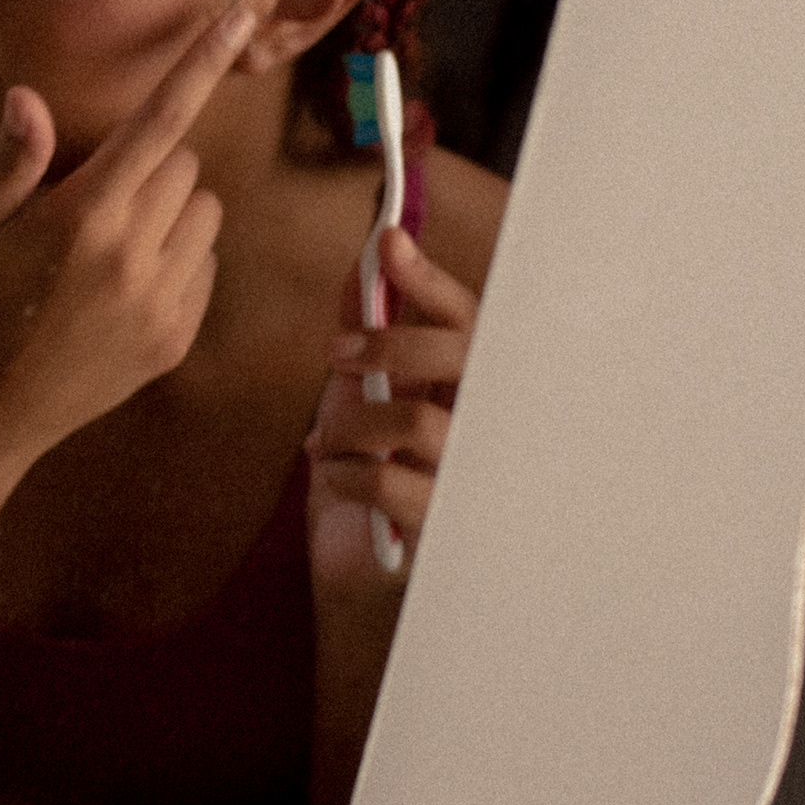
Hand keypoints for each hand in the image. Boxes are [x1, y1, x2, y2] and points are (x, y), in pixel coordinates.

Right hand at [0, 4, 251, 468]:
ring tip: (110, 244)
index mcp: (84, 215)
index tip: (240, 16)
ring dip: (171, 211)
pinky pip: (207, 267)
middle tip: (93, 200)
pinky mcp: (176, 339)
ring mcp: (162, 303)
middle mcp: (134, 256)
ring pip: (206, 213)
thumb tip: (29, 98)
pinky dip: (178, 262)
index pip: (159, 122)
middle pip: (185, 164)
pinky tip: (121, 288)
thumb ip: (13, 162)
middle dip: (150, 165)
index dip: (203, 63)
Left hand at [307, 222, 477, 597]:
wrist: (355, 561)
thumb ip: (364, 335)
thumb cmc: (366, 471)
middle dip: (391, 341)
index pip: (467, 319)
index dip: (429, 278)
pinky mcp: (443, 524)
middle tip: (336, 352)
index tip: (386, 243)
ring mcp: (469, 473)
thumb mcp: (356, 396)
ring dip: (350, 421)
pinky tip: (332, 476)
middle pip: (459, 356)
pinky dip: (344, 471)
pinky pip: (392, 479)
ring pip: (417, 419)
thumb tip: (359, 270)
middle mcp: (482, 422)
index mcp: (465, 383)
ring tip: (322, 440)